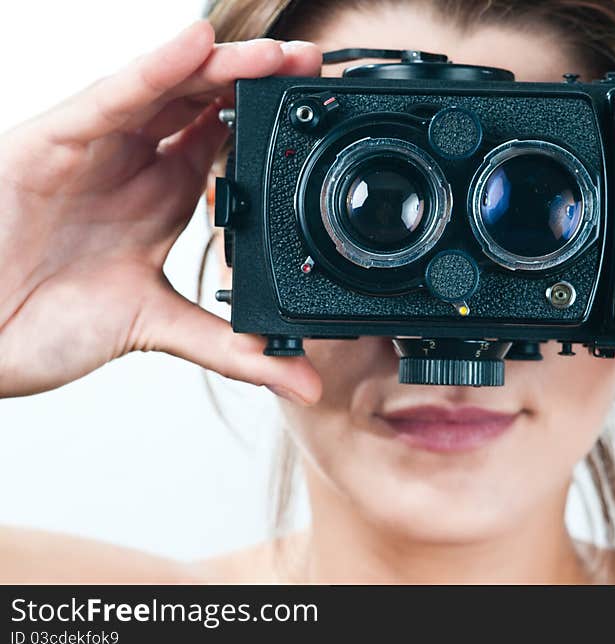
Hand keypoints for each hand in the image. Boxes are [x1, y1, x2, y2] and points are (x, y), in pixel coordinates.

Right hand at [0, 21, 321, 402]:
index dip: (271, 119)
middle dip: (259, 79)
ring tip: (277, 53)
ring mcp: (96, 147)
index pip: (225, 139)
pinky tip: (197, 45)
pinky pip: (112, 98)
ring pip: (166, 88)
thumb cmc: (46, 322)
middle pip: (204, 101)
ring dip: (222, 66)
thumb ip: (232, 349)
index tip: (321, 110)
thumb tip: (304, 380)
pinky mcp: (53, 141)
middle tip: (313, 63)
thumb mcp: (160, 329)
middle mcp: (134, 162)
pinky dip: (155, 70)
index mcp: (163, 195)